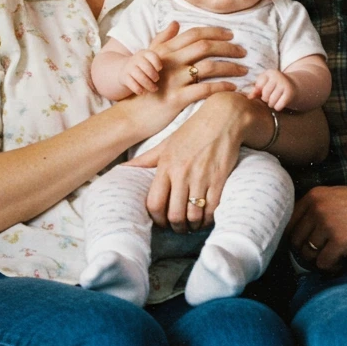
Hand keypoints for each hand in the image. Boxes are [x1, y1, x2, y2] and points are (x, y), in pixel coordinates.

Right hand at [120, 49, 160, 94]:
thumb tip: (183, 65)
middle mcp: (136, 59)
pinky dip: (138, 88)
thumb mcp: (153, 62)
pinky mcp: (124, 77)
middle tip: (157, 80)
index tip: (160, 69)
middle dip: (152, 74)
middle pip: (145, 66)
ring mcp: (129, 68)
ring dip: (147, 84)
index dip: (157, 63)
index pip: (152, 55)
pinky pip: (131, 83)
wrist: (124, 71)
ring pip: (138, 75)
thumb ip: (164, 63)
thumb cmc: (146, 69)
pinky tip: (143, 92)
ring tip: (154, 89)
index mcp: (145, 54)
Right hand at [126, 21, 246, 123]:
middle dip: (228, 48)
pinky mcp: (177, 98)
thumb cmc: (144, 87)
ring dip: (231, 67)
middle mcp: (170, 62)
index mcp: (165, 51)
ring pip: (209, 66)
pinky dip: (223, 87)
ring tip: (244, 70)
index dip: (215, 32)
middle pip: (205, 47)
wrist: (132, 115)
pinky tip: (234, 88)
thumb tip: (175, 23)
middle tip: (243, 52)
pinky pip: (205, 89)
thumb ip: (162, 40)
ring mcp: (174, 80)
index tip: (231, 35)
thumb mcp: (148, 60)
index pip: (195, 34)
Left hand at [126, 91, 250, 232]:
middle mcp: (182, 173)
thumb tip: (123, 168)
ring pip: (193, 215)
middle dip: (176, 226)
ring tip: (193, 225)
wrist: (223, 117)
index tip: (161, 222)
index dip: (157, 219)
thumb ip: (146, 159)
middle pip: (174, 214)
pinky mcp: (219, 179)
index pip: (155, 203)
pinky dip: (209, 218)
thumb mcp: (167, 143)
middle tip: (179, 228)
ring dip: (193, 225)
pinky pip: (212, 208)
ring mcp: (201, 177)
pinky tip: (207, 217)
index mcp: (166, 165)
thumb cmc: (193, 130)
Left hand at [247, 69, 294, 110]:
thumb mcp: (265, 84)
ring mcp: (285, 84)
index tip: (264, 90)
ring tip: (274, 100)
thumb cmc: (275, 86)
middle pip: (265, 94)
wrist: (294, 86)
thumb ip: (256, 90)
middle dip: (266, 99)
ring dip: (272, 104)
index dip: (260, 91)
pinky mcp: (290, 93)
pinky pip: (278, 106)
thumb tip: (249, 97)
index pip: (259, 86)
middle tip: (270, 97)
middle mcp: (278, 76)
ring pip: (271, 101)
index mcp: (270, 72)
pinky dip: (278, 107)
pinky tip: (280, 103)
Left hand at [288, 184, 346, 271]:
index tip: (306, 246)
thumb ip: (316, 210)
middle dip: (307, 252)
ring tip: (336, 256)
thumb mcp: (335, 197)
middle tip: (322, 254)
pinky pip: (324, 264)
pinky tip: (343, 262)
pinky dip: (332, 267)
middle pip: (296, 241)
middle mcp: (317, 208)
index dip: (297, 239)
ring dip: (321, 260)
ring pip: (309, 254)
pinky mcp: (340, 241)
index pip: (290, 224)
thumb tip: (297, 235)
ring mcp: (328, 224)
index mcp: (314, 196)